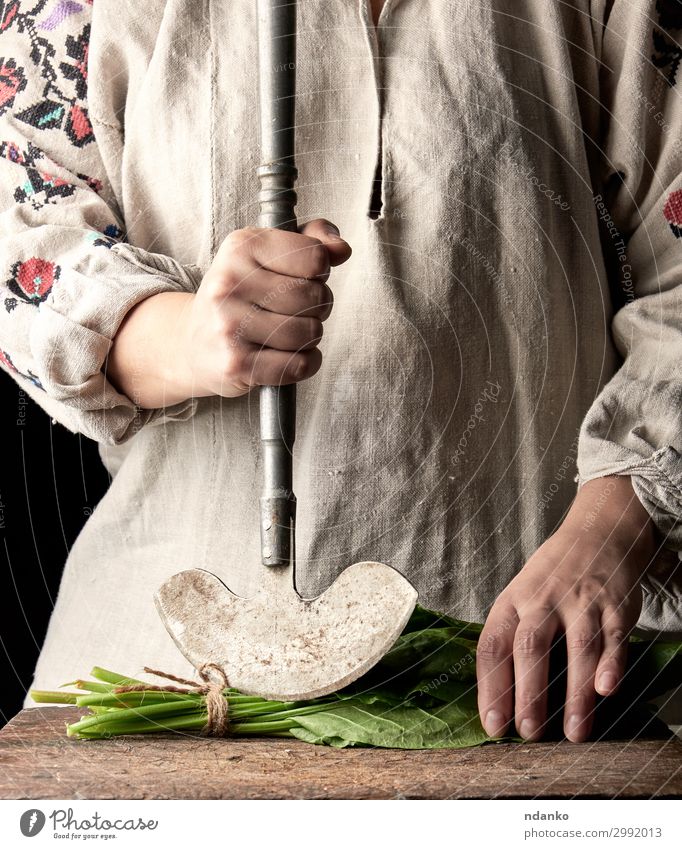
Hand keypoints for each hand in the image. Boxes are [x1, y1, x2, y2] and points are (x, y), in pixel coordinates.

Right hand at [177, 219, 350, 398]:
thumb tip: (341, 249)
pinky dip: (305, 363)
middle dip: (317, 306)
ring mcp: (230, 326)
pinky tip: (288, 355)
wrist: (191, 343)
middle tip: (296, 309)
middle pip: (315, 297)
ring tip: (289, 331)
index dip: (320, 270)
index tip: (304, 276)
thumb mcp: (265, 255)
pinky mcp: (236, 364)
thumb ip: (310, 241)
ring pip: (310, 333)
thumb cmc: (240, 295)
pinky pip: (299, 365)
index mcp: (240, 247)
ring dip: (310, 337)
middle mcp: (230, 284)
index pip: (314, 256)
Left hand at [476, 476, 656, 742]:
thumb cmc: (550, 579)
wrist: (596, 533)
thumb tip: (495, 699)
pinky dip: (611, 663)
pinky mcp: (614, 605)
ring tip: (573, 732)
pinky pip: (613, 636)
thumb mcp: (519, 599)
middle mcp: (541, 600)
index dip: (490, 686)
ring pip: (577, 647)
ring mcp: (580, 602)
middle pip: (530, 647)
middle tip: (529, 732)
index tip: (493, 724)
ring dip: (575, 693)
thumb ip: (510, 641)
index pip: (493, 645)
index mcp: (511, 602)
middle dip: (528, 692)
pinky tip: (608, 689)